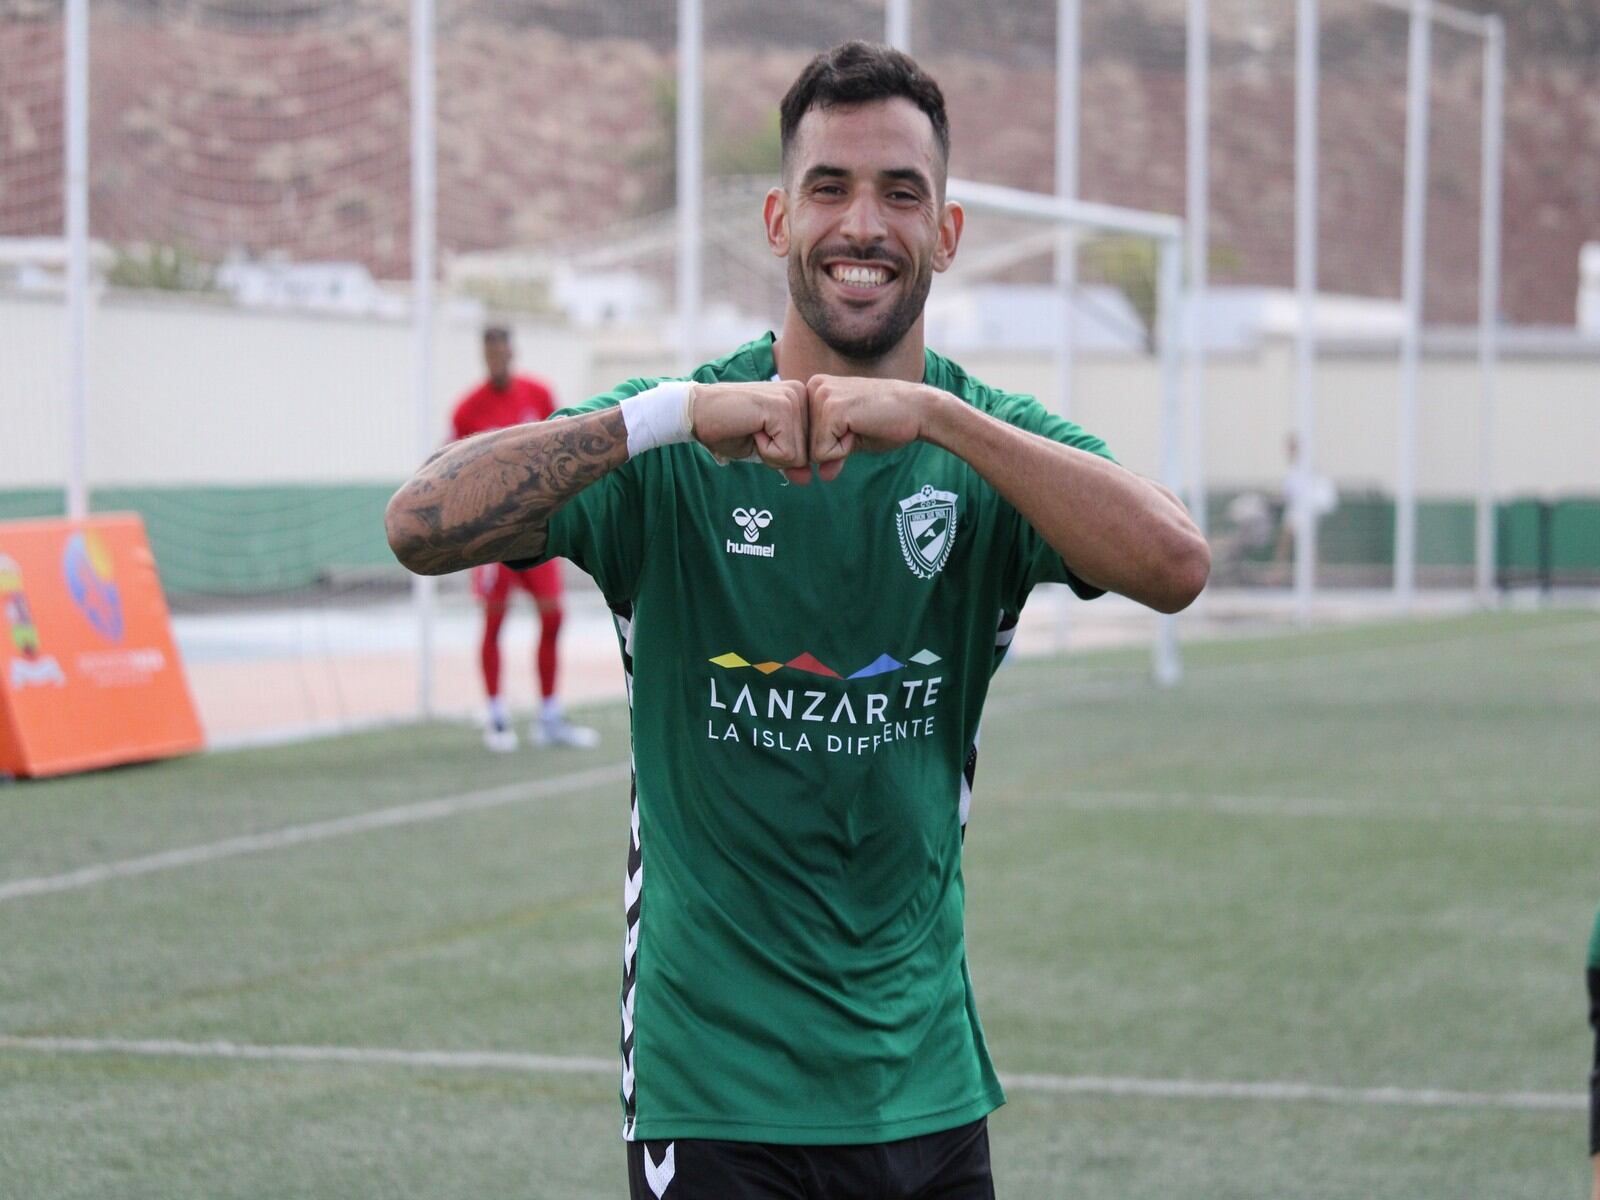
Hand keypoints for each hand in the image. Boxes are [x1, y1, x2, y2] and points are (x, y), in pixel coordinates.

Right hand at [691, 380, 813, 484]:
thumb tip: (808, 478)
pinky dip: (765, 451)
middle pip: (807, 454)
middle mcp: (802, 394)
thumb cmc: (727, 429)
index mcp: (800, 399)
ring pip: (799, 456)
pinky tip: (750, 429)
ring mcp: (793, 398)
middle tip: (752, 432)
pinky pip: (787, 453)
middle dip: (776, 455)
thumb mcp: (765, 450)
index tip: (758, 433)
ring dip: (769, 453)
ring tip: (751, 429)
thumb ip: (789, 462)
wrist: (697, 411)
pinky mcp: (782, 407)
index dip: (781, 454)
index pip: (809, 449)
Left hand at [806, 375, 934, 481]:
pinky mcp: (831, 409)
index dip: (830, 444)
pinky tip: (861, 428)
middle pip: (804, 444)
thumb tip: (821, 475)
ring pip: (812, 450)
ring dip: (839, 449)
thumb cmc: (889, 422)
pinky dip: (844, 451)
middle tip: (860, 426)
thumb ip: (831, 453)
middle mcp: (813, 386)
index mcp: (815, 388)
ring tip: (861, 426)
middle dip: (832, 448)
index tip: (855, 426)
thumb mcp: (851, 439)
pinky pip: (822, 453)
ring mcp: (821, 396)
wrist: (918, 410)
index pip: (804, 436)